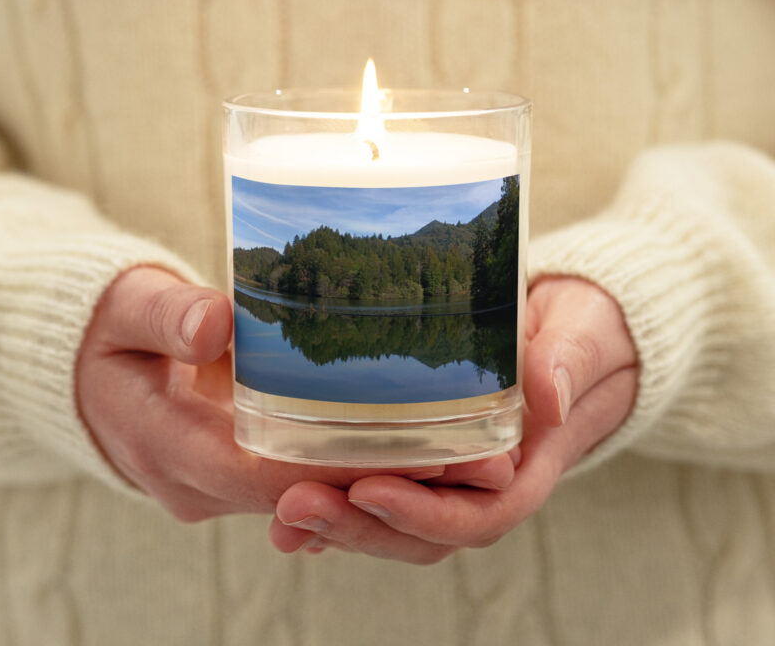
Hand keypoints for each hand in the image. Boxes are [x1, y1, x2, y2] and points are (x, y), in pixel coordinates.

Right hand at [75, 267, 514, 520]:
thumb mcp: (126, 307)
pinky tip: (407, 447)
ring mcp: (219, 486)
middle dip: (382, 483)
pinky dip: (350, 471)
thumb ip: (166, 314)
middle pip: (303, 497)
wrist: (87, 371)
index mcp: (170, 446)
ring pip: (308, 499)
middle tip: (466, 456)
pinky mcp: (235, 474)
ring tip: (458, 452)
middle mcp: (199, 484)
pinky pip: (299, 485)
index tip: (416, 452)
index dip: (345, 470)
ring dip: (376, 482)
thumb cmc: (109, 332)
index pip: (269, 477)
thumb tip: (215, 323)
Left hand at [268, 276, 638, 562]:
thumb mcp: (582, 334)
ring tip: (281, 510)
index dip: (424, 514)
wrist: (577, 332)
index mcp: (529, 464)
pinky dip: (341, 501)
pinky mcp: (431, 454)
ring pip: (397, 520)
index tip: (369, 490)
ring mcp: (457, 473)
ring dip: (339, 523)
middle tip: (294, 505)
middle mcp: (488, 482)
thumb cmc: (583, 332)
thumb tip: (548, 395)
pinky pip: (386, 489)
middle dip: (360, 527)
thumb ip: (569, 361)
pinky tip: (292, 497)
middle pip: (424, 531)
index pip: (479, 514)